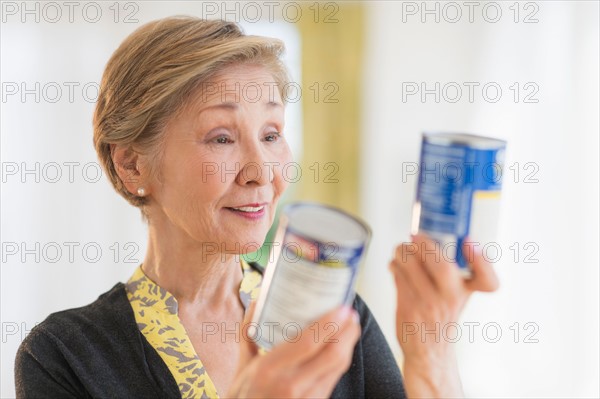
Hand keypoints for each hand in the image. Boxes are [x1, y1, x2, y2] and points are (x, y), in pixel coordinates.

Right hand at [227, 301, 360, 397]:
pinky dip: (341, 360)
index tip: (341, 308)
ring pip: (338, 368)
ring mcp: (306, 398)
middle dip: (347, 331)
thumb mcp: (242, 366)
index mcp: (269, 369)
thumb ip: (249, 334)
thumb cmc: (244, 395)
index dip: (329, 323)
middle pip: (332, 355)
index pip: (307, 342)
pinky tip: (342, 348)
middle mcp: (290, 385)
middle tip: (351, 314)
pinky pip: (334, 378)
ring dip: (348, 345)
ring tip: (350, 327)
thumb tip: (257, 301)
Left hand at [388, 233, 498, 396]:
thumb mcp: (458, 294)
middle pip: (443, 266)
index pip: (488, 280)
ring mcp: (429, 303)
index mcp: (468, 292)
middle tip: (416, 236)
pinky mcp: (408, 306)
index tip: (470, 241)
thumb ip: (452, 269)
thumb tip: (429, 234)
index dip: (482, 260)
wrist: (429, 351)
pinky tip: (396, 264)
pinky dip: (394, 264)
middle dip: (425, 244)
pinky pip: (398, 274)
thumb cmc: (442, 315)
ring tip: (402, 249)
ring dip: (403, 250)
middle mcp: (451, 298)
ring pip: (412, 264)